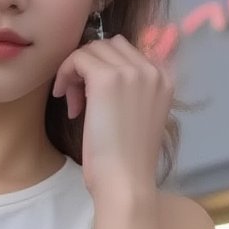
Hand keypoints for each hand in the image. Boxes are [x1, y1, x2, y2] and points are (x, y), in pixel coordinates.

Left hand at [52, 34, 173, 200]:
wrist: (125, 182)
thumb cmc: (127, 162)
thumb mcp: (137, 118)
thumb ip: (129, 92)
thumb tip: (98, 75)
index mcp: (163, 79)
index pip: (126, 53)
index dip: (103, 70)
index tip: (92, 101)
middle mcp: (152, 70)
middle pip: (109, 45)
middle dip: (89, 68)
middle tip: (79, 102)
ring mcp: (131, 71)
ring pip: (92, 49)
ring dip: (76, 71)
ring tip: (74, 104)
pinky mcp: (107, 78)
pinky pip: (77, 58)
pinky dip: (65, 74)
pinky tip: (64, 100)